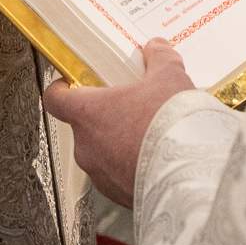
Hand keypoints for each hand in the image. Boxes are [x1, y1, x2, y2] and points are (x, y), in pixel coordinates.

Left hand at [43, 39, 197, 207]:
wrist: (190, 175)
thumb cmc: (170, 126)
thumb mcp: (169, 77)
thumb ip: (159, 58)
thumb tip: (157, 48)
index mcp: (88, 113)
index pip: (55, 100)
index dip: (60, 90)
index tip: (69, 83)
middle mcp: (87, 147)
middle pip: (84, 126)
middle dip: (105, 116)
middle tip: (129, 106)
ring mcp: (101, 175)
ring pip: (102, 153)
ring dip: (118, 143)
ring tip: (149, 134)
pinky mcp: (119, 196)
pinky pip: (118, 176)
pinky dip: (131, 166)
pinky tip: (156, 158)